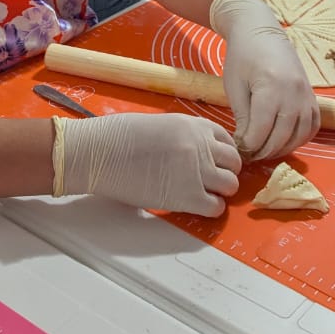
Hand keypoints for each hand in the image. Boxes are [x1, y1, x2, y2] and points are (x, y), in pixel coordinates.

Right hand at [51, 111, 240, 215]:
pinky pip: (216, 207)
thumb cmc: (119, 137)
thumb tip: (195, 152)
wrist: (100, 153)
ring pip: (230, 186)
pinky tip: (195, 205)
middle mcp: (202, 146)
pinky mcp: (188, 196)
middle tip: (210, 181)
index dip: (222, 154)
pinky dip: (210, 209)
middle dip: (225, 173)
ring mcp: (197, 171)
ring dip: (219, 192)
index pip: (227, 141)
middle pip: (234, 164)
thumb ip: (185, 136)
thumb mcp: (161, 124)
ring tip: (202, 194)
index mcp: (195, 125)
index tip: (215, 163)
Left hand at [210, 0, 319, 159]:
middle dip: (263, 151)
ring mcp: (306, 94)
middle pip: (281, 137)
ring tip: (264, 150)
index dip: (248, 146)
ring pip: (299, 135)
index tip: (238, 149)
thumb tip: (246, 144)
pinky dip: (300, 138)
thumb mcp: (234, 85)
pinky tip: (284, 140)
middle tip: (249, 154)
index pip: (261, 131)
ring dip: (282, 148)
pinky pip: (312, 126)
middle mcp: (293, 92)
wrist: (261, 31)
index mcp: (270, 87)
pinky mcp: (312, 96)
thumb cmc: (242, 56)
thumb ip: (242, 116)